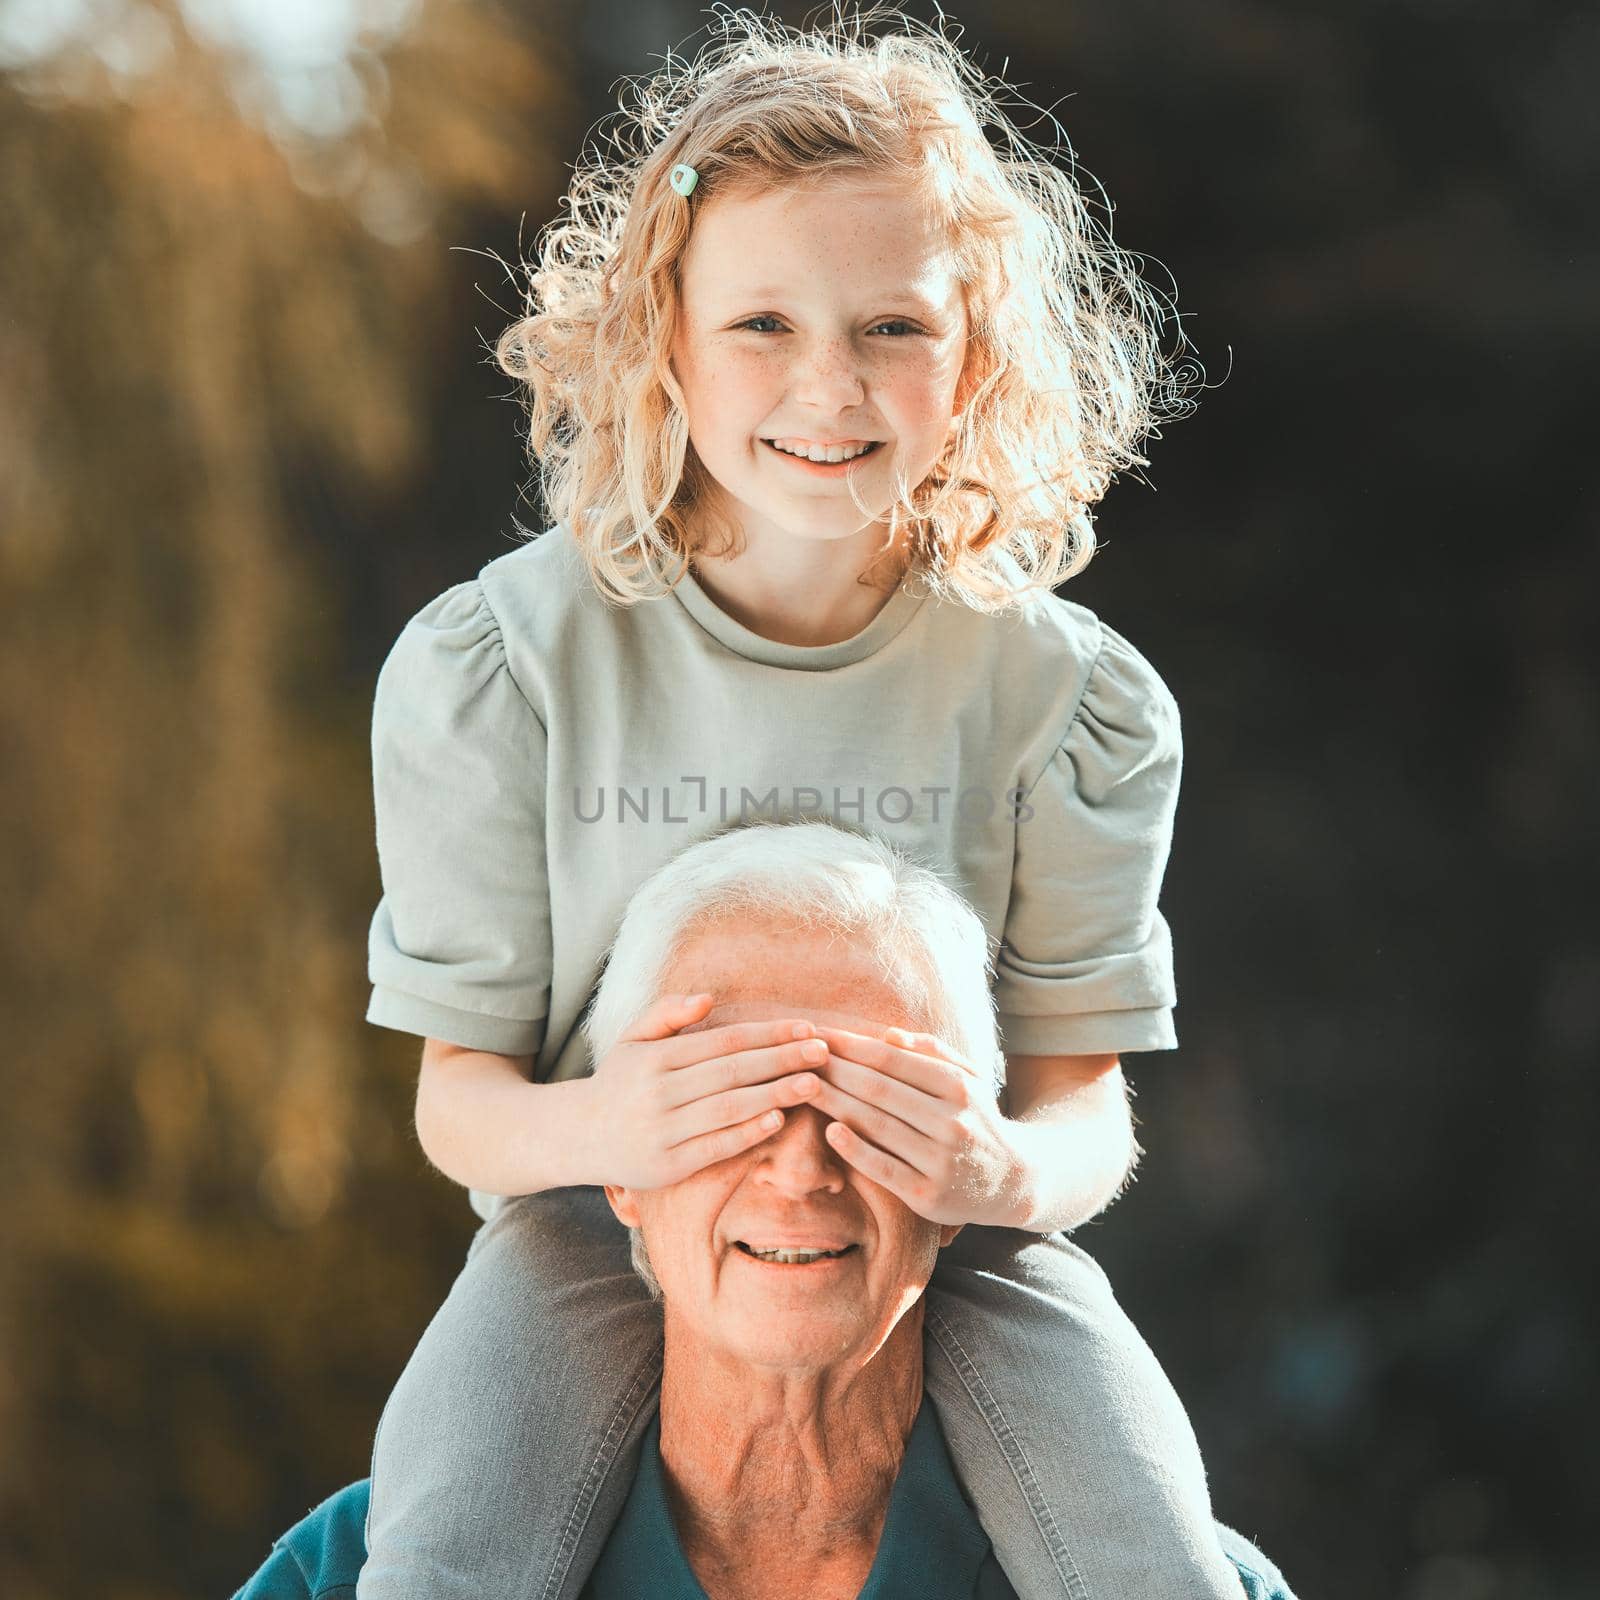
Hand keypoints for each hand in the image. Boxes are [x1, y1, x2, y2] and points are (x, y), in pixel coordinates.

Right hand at [590, 993, 826, 1189]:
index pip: (724, 1040)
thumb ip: (667, 1013)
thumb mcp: (632, 1039)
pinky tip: (779, 1119)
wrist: (579, 1136)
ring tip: (814, 1084)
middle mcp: (658, 1092)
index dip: (769, 1033)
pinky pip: (716, 1146)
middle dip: (783, 1059)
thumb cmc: (619, 1082)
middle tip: (823, 1051)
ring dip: (776, 1094)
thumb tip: (708, 997)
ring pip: (729, 1108)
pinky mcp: (667, 1166)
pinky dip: (749, 1133)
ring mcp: (662, 1131)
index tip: (806, 1028)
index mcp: (656, 1057)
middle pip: (733, 1072)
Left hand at [809, 1026, 1021, 1226]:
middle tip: (798, 1056)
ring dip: (834, 1103)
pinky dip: (855, 1149)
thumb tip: (887, 1036)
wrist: (1013, 1181)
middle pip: (878, 1089)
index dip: (851, 1046)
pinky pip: (884, 1168)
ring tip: (802, 1086)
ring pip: (876, 1125)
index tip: (818, 1034)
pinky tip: (830, 1130)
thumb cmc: (977, 1119)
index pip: (891, 1060)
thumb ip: (931, 1052)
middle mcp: (951, 1121)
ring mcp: (940, 1159)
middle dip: (834, 1070)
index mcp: (957, 1086)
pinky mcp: (928, 1194)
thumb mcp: (968, 1078)